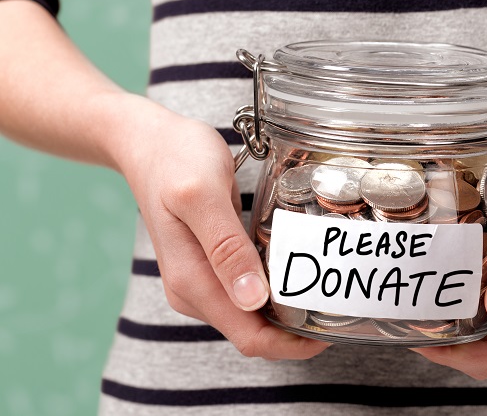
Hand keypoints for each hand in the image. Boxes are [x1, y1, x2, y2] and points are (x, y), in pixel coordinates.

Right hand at [115, 95, 329, 359]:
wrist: (147, 143)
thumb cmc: (175, 159)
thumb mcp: (202, 194)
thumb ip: (226, 248)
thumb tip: (252, 300)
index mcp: (192, 281)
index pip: (249, 337)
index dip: (291, 344)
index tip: (330, 332)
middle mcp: (194, 291)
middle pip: (253, 333)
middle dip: (295, 332)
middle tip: (340, 309)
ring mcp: (201, 280)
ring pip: (252, 316)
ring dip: (287, 313)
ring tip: (326, 293)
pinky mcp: (210, 266)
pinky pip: (248, 292)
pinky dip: (275, 291)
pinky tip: (298, 273)